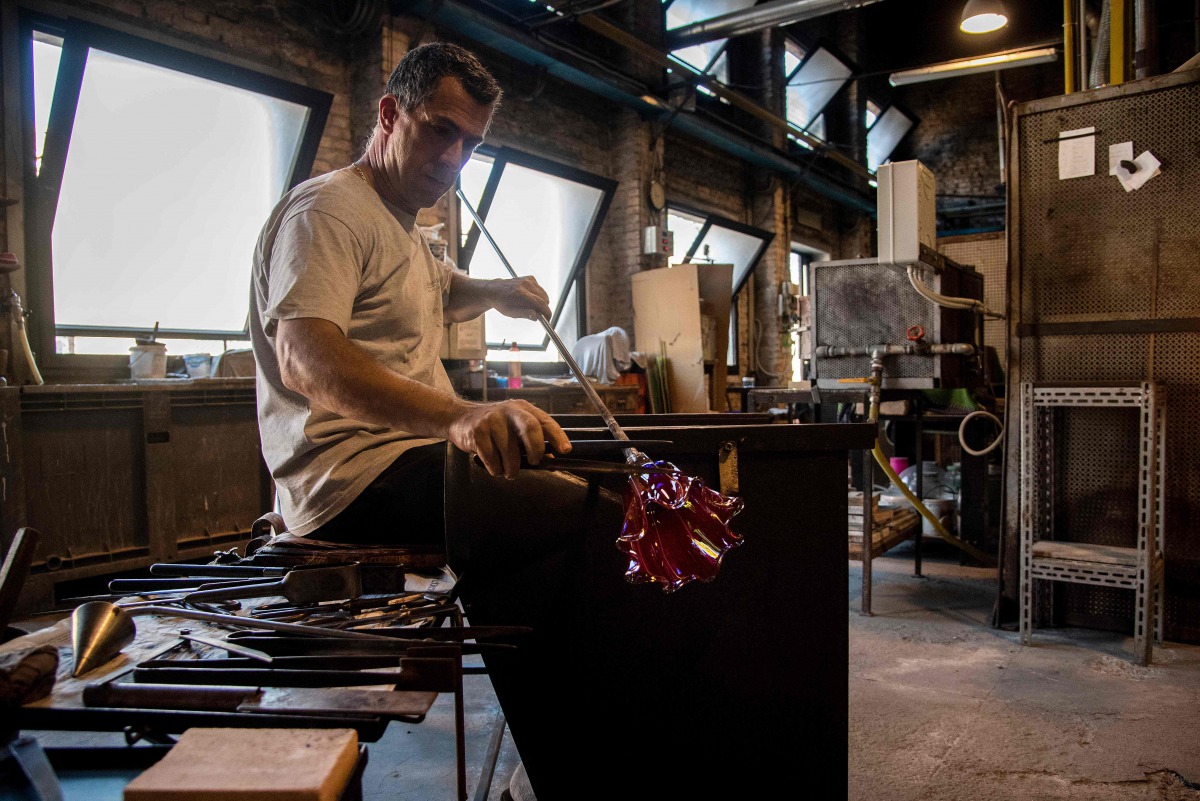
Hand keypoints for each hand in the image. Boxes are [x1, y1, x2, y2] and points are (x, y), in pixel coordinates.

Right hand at [447, 400, 572, 478]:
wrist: (459, 417)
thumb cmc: (493, 426)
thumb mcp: (513, 426)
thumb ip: (532, 438)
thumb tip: (551, 458)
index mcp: (523, 409)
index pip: (545, 421)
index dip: (557, 436)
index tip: (566, 450)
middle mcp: (509, 411)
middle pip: (530, 428)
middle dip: (536, 449)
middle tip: (534, 462)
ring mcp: (492, 420)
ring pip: (510, 451)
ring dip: (511, 468)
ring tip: (509, 472)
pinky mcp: (477, 432)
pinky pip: (492, 458)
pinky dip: (496, 468)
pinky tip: (495, 467)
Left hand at [490, 277, 550, 321]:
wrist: (494, 290)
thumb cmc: (501, 303)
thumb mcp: (511, 313)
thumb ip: (525, 314)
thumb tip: (537, 317)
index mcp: (521, 294)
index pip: (541, 303)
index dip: (547, 312)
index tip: (548, 318)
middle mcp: (526, 285)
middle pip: (544, 298)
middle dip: (543, 307)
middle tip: (537, 314)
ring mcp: (528, 280)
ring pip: (543, 294)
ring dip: (541, 301)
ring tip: (530, 305)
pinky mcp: (529, 278)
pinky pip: (540, 289)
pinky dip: (538, 294)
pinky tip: (530, 297)